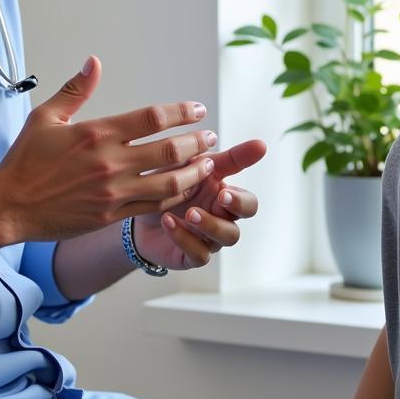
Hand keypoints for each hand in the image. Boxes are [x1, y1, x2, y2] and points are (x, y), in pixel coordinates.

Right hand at [0, 56, 217, 241]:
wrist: (7, 206)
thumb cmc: (24, 160)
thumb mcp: (46, 117)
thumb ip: (75, 90)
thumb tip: (94, 62)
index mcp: (97, 133)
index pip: (152, 118)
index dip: (181, 112)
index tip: (197, 110)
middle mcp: (110, 162)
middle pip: (169, 150)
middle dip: (198, 142)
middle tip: (211, 136)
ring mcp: (112, 192)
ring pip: (168, 182)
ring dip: (194, 172)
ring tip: (208, 164)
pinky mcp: (110, 216)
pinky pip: (153, 207)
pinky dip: (175, 198)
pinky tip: (186, 190)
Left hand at [132, 139, 265, 269]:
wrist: (138, 208)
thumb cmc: (171, 184)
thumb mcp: (194, 165)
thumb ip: (225, 158)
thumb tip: (261, 144)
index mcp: (225, 197)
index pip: (248, 201)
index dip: (241, 198)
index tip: (225, 189)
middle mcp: (222, 219)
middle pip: (244, 221)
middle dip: (236, 209)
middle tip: (221, 197)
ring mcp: (209, 239)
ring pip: (225, 238)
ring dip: (209, 224)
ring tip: (190, 212)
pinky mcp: (191, 255)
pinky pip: (198, 253)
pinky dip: (183, 237)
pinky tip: (168, 221)